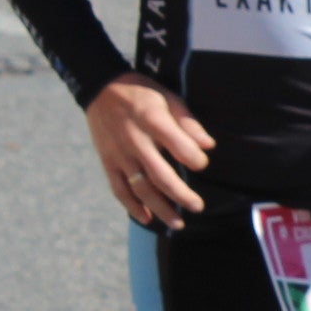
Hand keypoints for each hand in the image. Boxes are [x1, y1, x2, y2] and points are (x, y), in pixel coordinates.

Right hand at [86, 77, 211, 227]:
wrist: (100, 88)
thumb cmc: (143, 93)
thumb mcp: (168, 98)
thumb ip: (188, 122)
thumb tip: (209, 146)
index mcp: (152, 120)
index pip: (178, 146)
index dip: (195, 159)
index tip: (202, 165)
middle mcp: (134, 140)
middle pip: (159, 175)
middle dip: (181, 195)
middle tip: (198, 207)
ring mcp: (119, 154)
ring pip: (140, 188)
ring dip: (160, 209)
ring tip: (179, 223)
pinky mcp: (107, 162)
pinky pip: (119, 189)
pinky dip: (132, 206)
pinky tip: (147, 219)